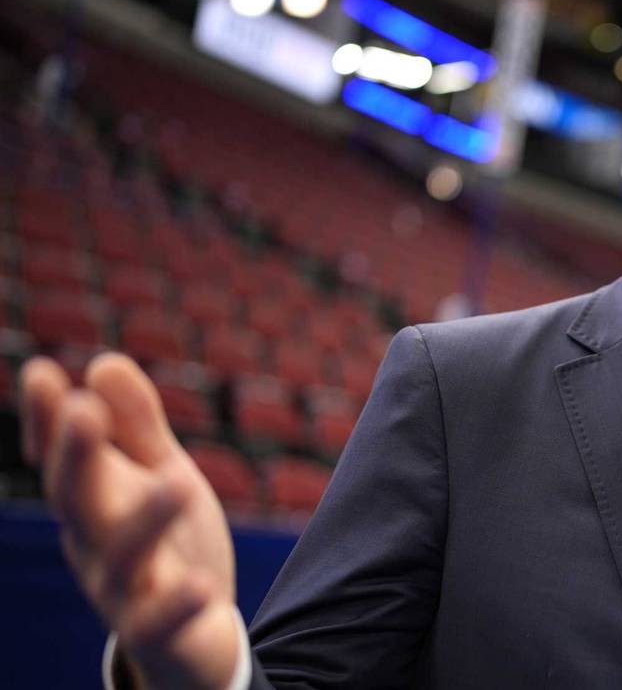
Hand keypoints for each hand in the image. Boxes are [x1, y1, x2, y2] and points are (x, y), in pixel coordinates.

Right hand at [20, 353, 238, 689]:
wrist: (192, 640)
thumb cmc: (170, 546)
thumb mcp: (162, 475)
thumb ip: (137, 426)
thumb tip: (104, 361)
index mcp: (93, 502)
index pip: (64, 458)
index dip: (48, 420)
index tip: (42, 371)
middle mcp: (94, 545)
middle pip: (76, 500)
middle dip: (75, 455)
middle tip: (81, 409)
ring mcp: (121, 593)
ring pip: (121, 557)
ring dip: (144, 520)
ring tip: (178, 482)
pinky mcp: (156, 634)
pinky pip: (159, 623)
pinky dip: (176, 605)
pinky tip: (200, 586)